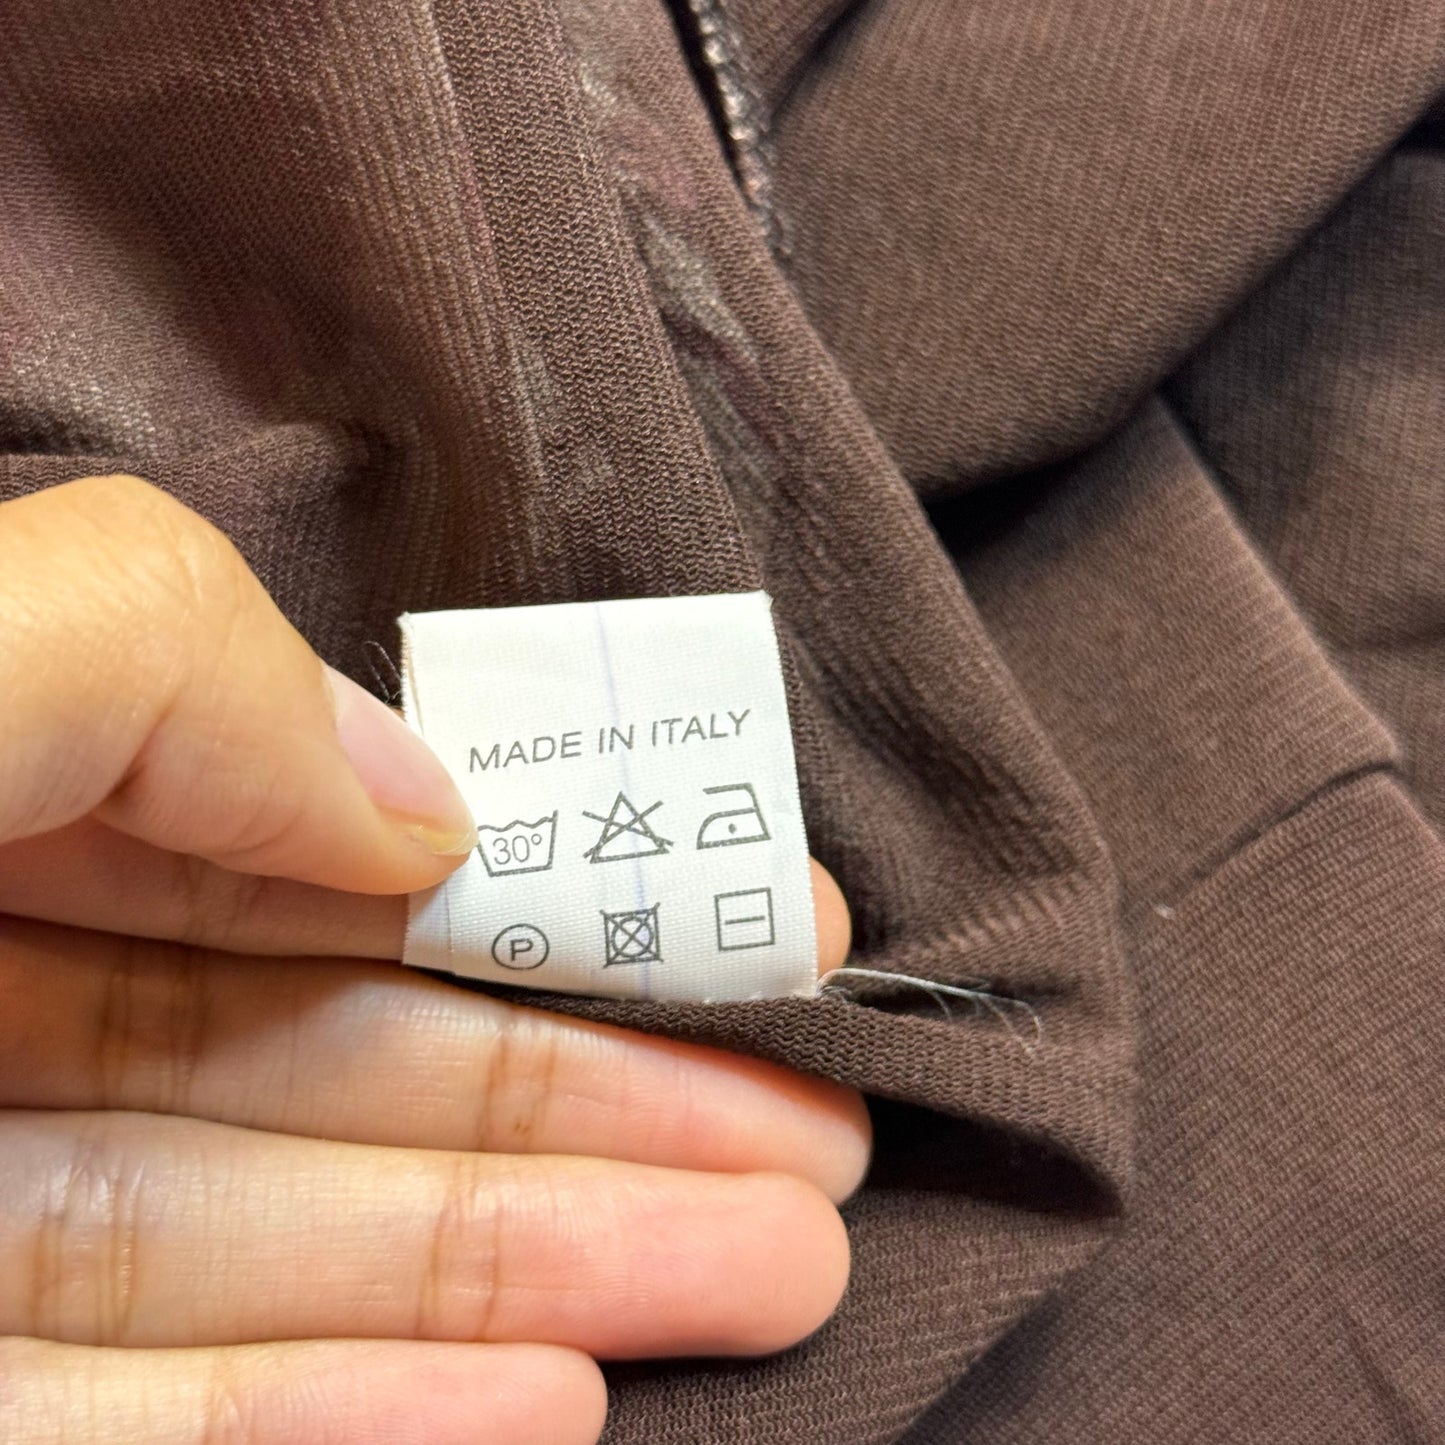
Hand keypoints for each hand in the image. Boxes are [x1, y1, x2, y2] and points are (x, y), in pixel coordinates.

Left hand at [0, 476, 866, 1444]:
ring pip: (279, 1252)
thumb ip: (173, 663)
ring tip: (770, 1267)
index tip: (735, 933)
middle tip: (816, 1143)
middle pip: (332, 1072)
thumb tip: (423, 800)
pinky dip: (357, 1422)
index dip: (531, 896)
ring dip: (535, 1271)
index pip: (302, 863)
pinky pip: (154, 1437)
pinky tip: (554, 1402)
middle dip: (593, 1111)